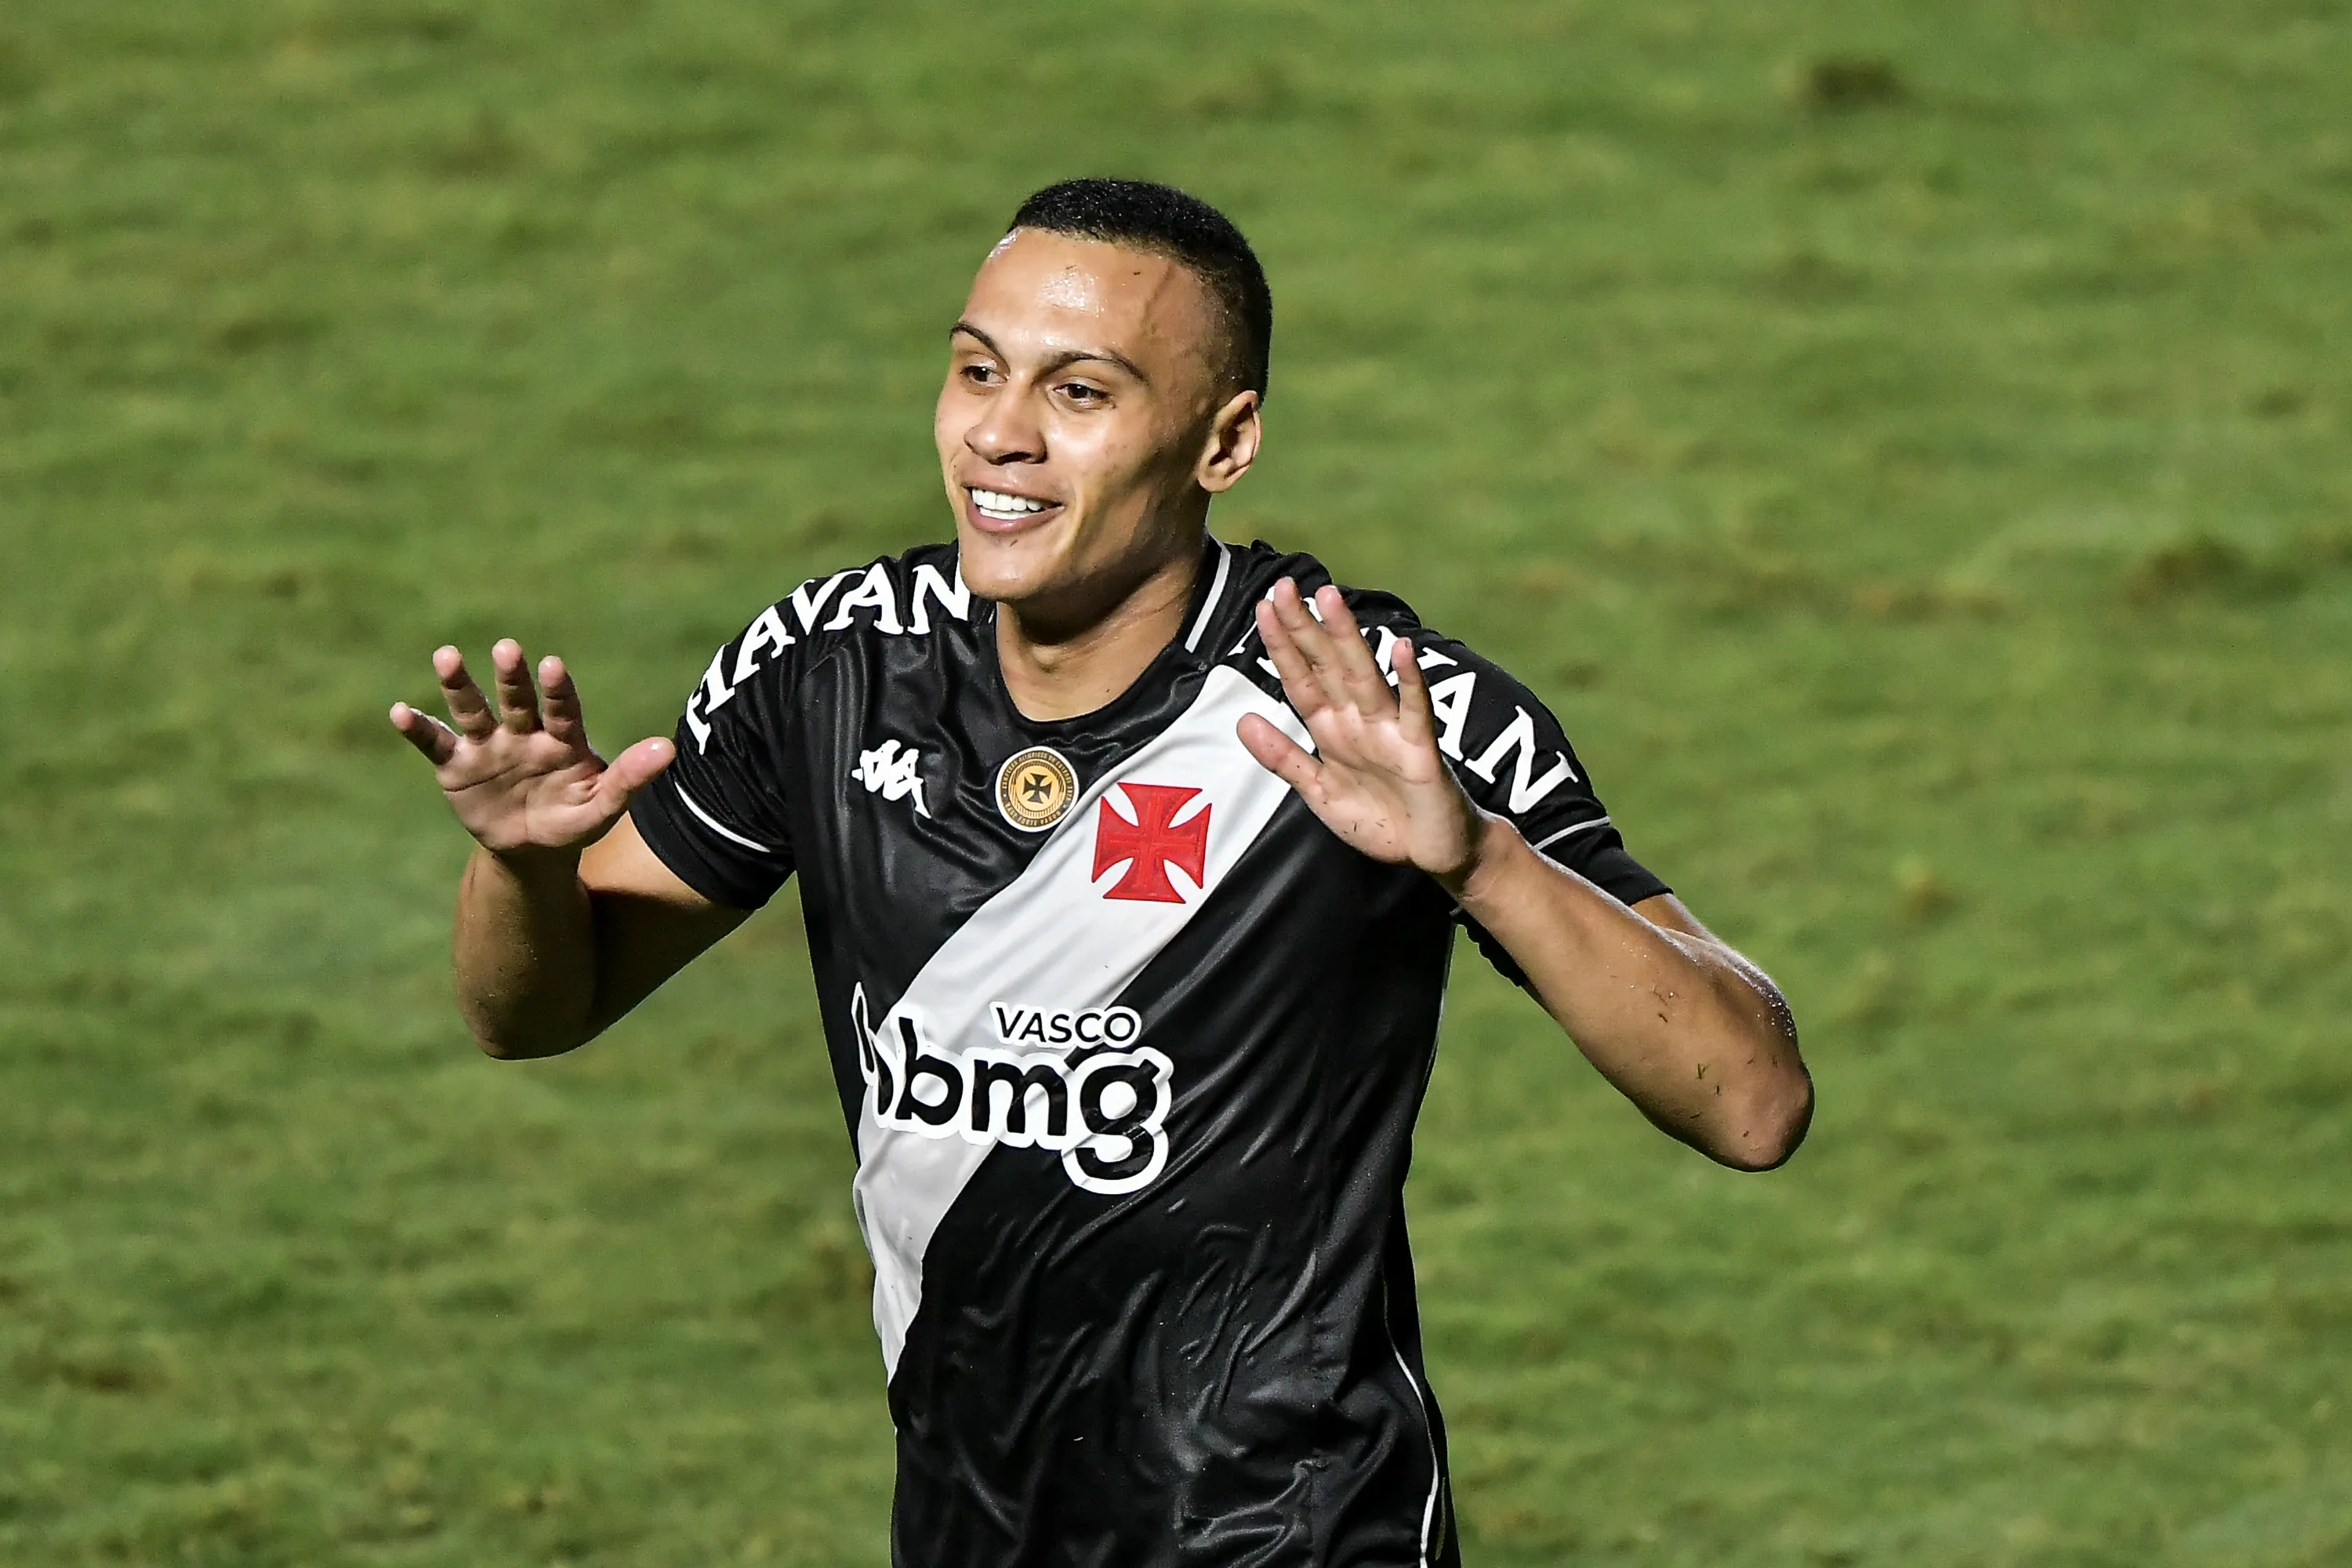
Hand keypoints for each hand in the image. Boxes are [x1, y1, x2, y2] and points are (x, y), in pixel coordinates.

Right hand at [390, 640, 674, 860]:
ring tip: (445, 656)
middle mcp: (523, 732)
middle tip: (508, 649)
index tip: (553, 667)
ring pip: (472, 709)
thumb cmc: (573, 821)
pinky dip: (418, 729)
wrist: (531, 851)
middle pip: (517, 699)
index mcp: (563, 738)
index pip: (561, 709)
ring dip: (459, 685)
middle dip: (512, 676)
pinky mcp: (456, 764)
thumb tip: (669, 748)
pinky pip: (435, 742)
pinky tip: (400, 712)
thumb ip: (631, 777)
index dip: (557, 689)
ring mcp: (488, 745)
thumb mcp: (603, 806)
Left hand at [1236, 580, 1487, 891]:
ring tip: (1329, 600)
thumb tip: (1243, 720)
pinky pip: (1415, 711)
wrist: (1431, 853)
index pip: (1301, 681)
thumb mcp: (1319, 792)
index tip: (1262, 608)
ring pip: (1364, 676)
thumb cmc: (1380, 819)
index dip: (1282, 647)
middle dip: (1304, 628)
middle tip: (1283, 586)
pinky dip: (1409, 681)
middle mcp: (1359, 721)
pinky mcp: (1422, 750)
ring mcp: (1391, 731)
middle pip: (1327, 667)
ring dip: (1347, 638)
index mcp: (1333, 730)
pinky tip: (1401, 649)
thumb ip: (1283, 758)